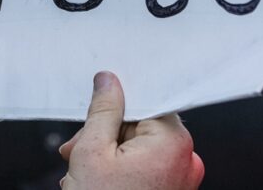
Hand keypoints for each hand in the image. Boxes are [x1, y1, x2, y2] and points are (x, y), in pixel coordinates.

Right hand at [58, 71, 203, 189]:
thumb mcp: (92, 151)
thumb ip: (103, 111)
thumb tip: (108, 82)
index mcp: (174, 142)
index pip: (146, 101)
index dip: (115, 106)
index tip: (96, 110)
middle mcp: (186, 159)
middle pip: (141, 126)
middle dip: (106, 135)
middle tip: (77, 150)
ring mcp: (182, 180)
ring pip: (141, 148)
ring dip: (110, 155)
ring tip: (83, 173)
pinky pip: (148, 169)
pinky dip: (123, 171)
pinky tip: (99, 182)